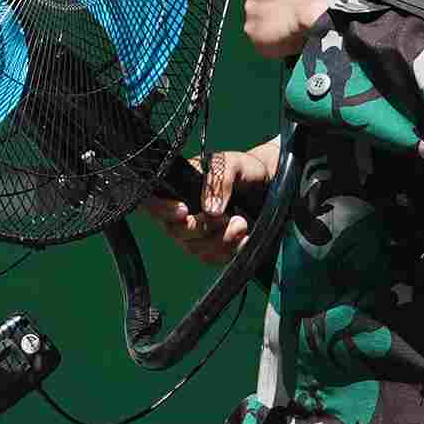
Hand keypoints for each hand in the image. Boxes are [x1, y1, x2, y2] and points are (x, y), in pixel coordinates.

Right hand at [151, 136, 280, 268]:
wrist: (271, 184)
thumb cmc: (245, 169)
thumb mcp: (231, 164)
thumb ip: (218, 181)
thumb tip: (208, 210)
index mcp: (177, 188)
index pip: (152, 202)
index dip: (161, 210)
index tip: (184, 212)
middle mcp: (181, 212)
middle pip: (175, 231)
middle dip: (203, 228)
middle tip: (230, 217)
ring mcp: (196, 233)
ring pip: (195, 248)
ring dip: (221, 240)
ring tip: (243, 223)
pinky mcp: (213, 248)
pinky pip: (212, 259)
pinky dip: (230, 251)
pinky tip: (245, 238)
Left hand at [237, 0, 349, 64]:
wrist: (320, 12)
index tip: (292, 0)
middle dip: (275, 8)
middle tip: (292, 17)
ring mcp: (252, 7)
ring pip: (260, 18)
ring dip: (273, 25)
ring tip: (293, 30)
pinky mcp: (252, 30)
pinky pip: (261, 38)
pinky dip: (273, 42)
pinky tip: (288, 40)